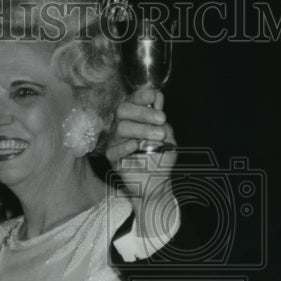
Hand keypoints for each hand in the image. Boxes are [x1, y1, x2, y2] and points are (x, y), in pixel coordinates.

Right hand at [106, 87, 178, 239]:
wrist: (157, 183)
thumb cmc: (160, 159)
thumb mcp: (168, 138)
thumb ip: (162, 121)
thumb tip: (157, 99)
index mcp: (135, 119)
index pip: (132, 101)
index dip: (140, 96)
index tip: (153, 97)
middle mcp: (123, 126)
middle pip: (123, 110)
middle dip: (143, 112)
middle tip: (161, 119)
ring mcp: (116, 142)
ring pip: (121, 127)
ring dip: (142, 129)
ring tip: (159, 137)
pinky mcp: (113, 158)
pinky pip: (114, 149)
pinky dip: (126, 146)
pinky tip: (137, 146)